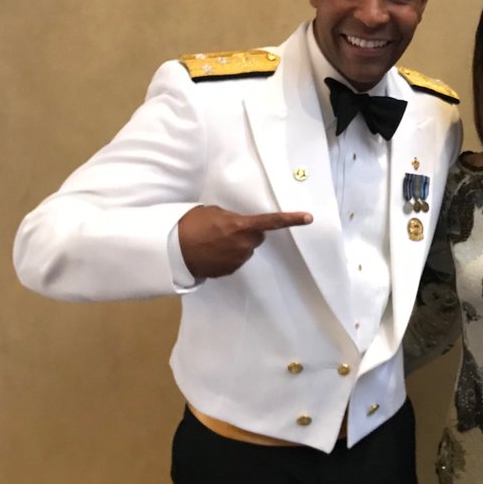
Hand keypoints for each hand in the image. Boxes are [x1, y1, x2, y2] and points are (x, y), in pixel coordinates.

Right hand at [178, 204, 311, 277]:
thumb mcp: (213, 212)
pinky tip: (212, 252)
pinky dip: (228, 256)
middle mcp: (244, 244)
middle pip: (256, 237)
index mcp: (241, 226)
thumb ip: (231, 217)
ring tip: (214, 241)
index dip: (292, 219)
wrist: (173, 250)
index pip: (271, 222)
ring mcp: (237, 260)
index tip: (309, 218)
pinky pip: (235, 260)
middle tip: (226, 229)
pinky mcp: (230, 271)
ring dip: (236, 245)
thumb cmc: (191, 225)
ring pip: (246, 250)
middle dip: (247, 233)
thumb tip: (238, 224)